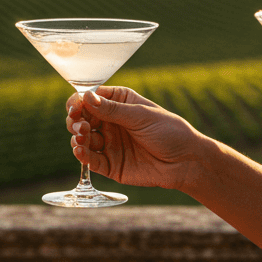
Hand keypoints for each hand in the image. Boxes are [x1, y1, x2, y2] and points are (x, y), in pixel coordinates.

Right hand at [66, 86, 204, 190]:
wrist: (186, 161)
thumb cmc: (170, 131)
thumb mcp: (141, 116)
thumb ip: (112, 110)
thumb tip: (86, 97)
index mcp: (119, 103)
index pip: (90, 99)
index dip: (79, 102)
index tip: (75, 107)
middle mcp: (111, 123)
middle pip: (82, 119)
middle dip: (75, 121)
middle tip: (80, 125)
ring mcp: (110, 144)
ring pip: (83, 139)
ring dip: (78, 137)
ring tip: (82, 138)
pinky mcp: (111, 165)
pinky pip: (91, 160)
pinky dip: (83, 156)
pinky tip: (81, 151)